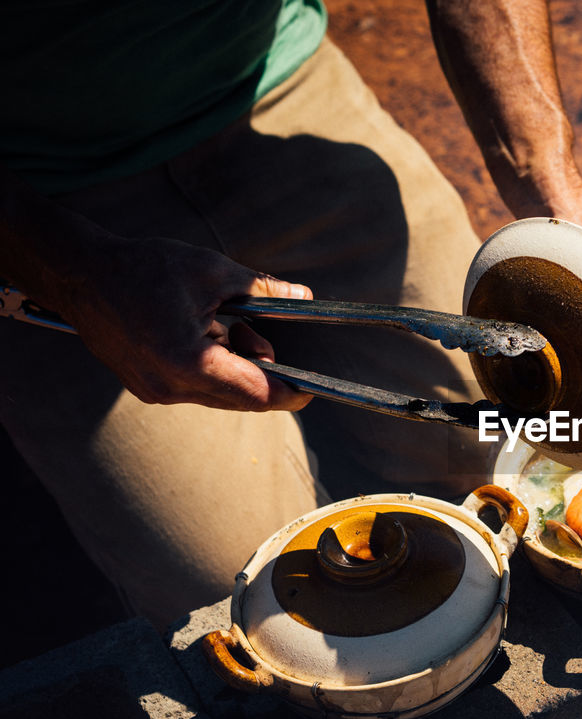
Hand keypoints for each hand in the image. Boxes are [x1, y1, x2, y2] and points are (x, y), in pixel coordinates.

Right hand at [60, 236, 314, 410]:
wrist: (80, 274)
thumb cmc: (143, 268)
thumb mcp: (212, 271)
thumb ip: (262, 290)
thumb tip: (302, 296)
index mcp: (189, 363)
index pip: (256, 394)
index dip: (291, 392)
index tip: (312, 388)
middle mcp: (171, 387)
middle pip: (240, 398)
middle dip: (263, 371)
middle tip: (258, 333)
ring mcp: (156, 391)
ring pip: (220, 394)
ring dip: (238, 367)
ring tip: (229, 326)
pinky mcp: (148, 387)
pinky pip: (197, 388)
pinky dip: (215, 367)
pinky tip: (208, 334)